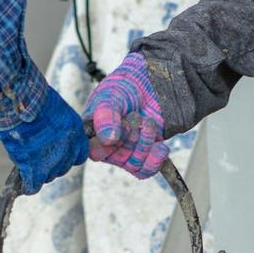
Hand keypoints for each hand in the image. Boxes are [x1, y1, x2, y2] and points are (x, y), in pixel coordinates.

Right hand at [0, 87, 88, 194]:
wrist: (20, 99)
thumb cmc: (32, 98)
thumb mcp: (54, 109)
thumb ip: (56, 127)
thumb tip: (48, 137)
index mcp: (75, 132)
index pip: (78, 156)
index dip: (66, 157)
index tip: (56, 154)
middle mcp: (67, 148)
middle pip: (62, 168)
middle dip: (51, 165)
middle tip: (36, 158)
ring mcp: (51, 159)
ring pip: (47, 177)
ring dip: (38, 173)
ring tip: (25, 163)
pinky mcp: (34, 167)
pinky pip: (33, 184)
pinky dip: (27, 185)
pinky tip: (22, 184)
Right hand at [85, 52, 168, 178]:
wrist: (150, 82)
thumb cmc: (123, 87)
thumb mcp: (109, 96)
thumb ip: (106, 115)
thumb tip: (108, 140)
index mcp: (92, 134)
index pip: (94, 151)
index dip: (107, 144)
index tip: (119, 127)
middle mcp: (108, 147)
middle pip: (117, 159)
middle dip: (130, 137)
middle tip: (136, 115)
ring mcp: (127, 152)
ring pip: (134, 164)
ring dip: (145, 143)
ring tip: (148, 122)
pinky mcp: (145, 154)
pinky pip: (147, 170)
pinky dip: (155, 160)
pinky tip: (161, 147)